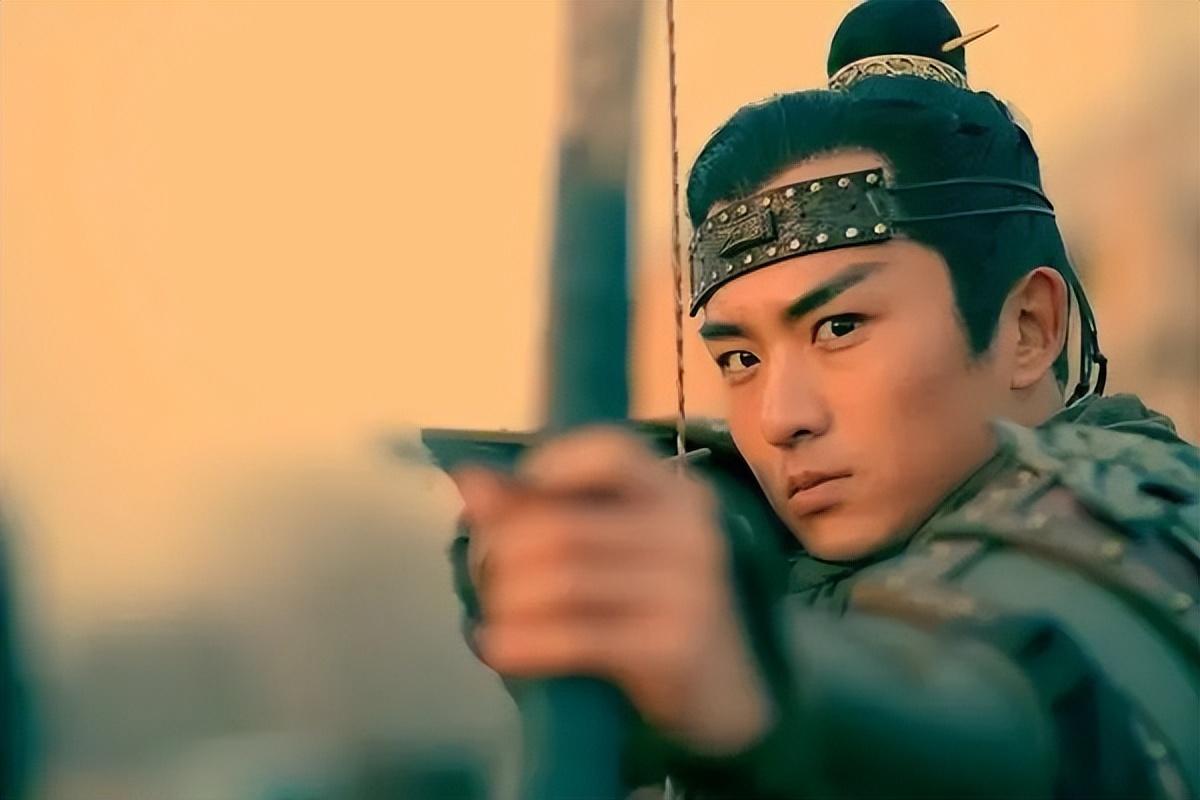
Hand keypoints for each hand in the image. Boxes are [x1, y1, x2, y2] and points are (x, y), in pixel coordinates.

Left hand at [453, 428, 771, 753]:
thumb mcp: (609, 551)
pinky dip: (522, 643)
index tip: (514, 500)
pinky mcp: (674, 647)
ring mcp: (688, 589)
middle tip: (487, 580)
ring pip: (560, 580)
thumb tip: (468, 478)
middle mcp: (690, 531)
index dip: (549, 464)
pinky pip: (574, 637)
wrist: (725, 696)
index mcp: (678, 494)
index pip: (611, 451)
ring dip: (507, 602)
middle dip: (502, 555)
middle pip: (561, 525)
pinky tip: (498, 649)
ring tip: (494, 619)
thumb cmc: (653, 611)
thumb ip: (540, 510)